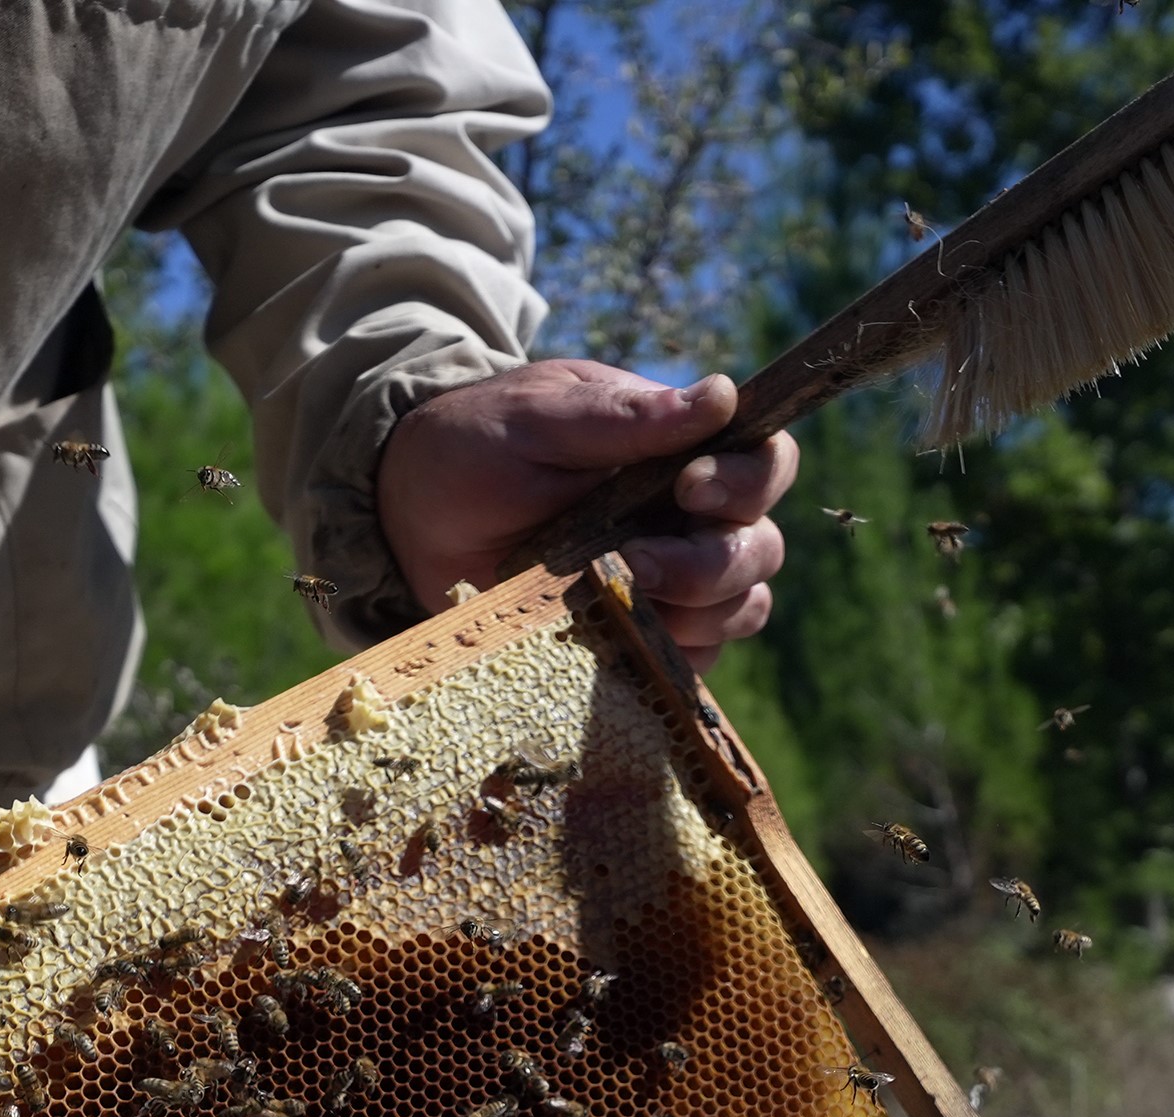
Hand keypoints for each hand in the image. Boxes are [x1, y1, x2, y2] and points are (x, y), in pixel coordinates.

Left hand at [377, 362, 797, 667]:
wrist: (409, 517)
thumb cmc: (475, 447)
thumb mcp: (539, 418)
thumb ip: (624, 417)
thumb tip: (719, 398)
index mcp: (682, 453)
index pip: (765, 462)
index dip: (749, 481)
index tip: (688, 485)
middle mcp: (690, 519)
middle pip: (762, 547)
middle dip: (715, 559)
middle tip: (638, 557)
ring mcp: (671, 584)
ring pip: (742, 608)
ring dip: (695, 608)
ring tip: (617, 591)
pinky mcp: (642, 639)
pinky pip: (693, 662)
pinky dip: (668, 654)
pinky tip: (612, 635)